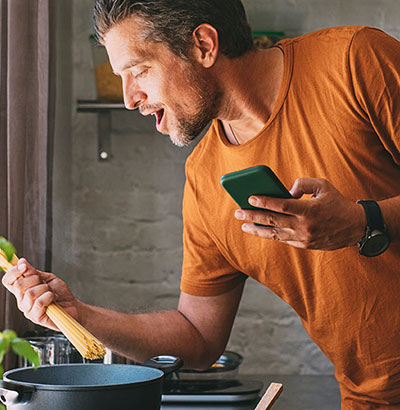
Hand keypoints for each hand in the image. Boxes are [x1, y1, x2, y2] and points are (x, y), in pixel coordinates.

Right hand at [2, 259, 80, 329]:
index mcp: (23, 291)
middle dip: (36, 279)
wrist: (72, 306)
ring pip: (30, 293)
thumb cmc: (60, 293)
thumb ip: (34, 272)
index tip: (23, 266)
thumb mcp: (48, 279)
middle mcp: (22, 301)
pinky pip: (39, 303)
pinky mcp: (36, 318)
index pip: (8, 281)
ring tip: (52, 293)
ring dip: (46, 289)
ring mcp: (28, 310)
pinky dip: (50, 296)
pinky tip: (54, 299)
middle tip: (45, 283)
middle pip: (19, 285)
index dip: (13, 272)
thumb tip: (21, 261)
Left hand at [234, 178, 365, 249]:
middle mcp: (304, 226)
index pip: (281, 205)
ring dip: (257, 230)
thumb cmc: (337, 202)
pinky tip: (259, 230)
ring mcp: (303, 238)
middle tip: (238, 213)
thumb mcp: (323, 186)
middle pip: (272, 221)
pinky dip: (270, 234)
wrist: (355, 226)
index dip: (264, 201)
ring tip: (243, 225)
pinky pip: (283, 239)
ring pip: (274, 234)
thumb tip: (285, 191)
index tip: (249, 197)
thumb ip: (303, 183)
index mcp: (309, 209)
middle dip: (252, 216)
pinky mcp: (304, 245)